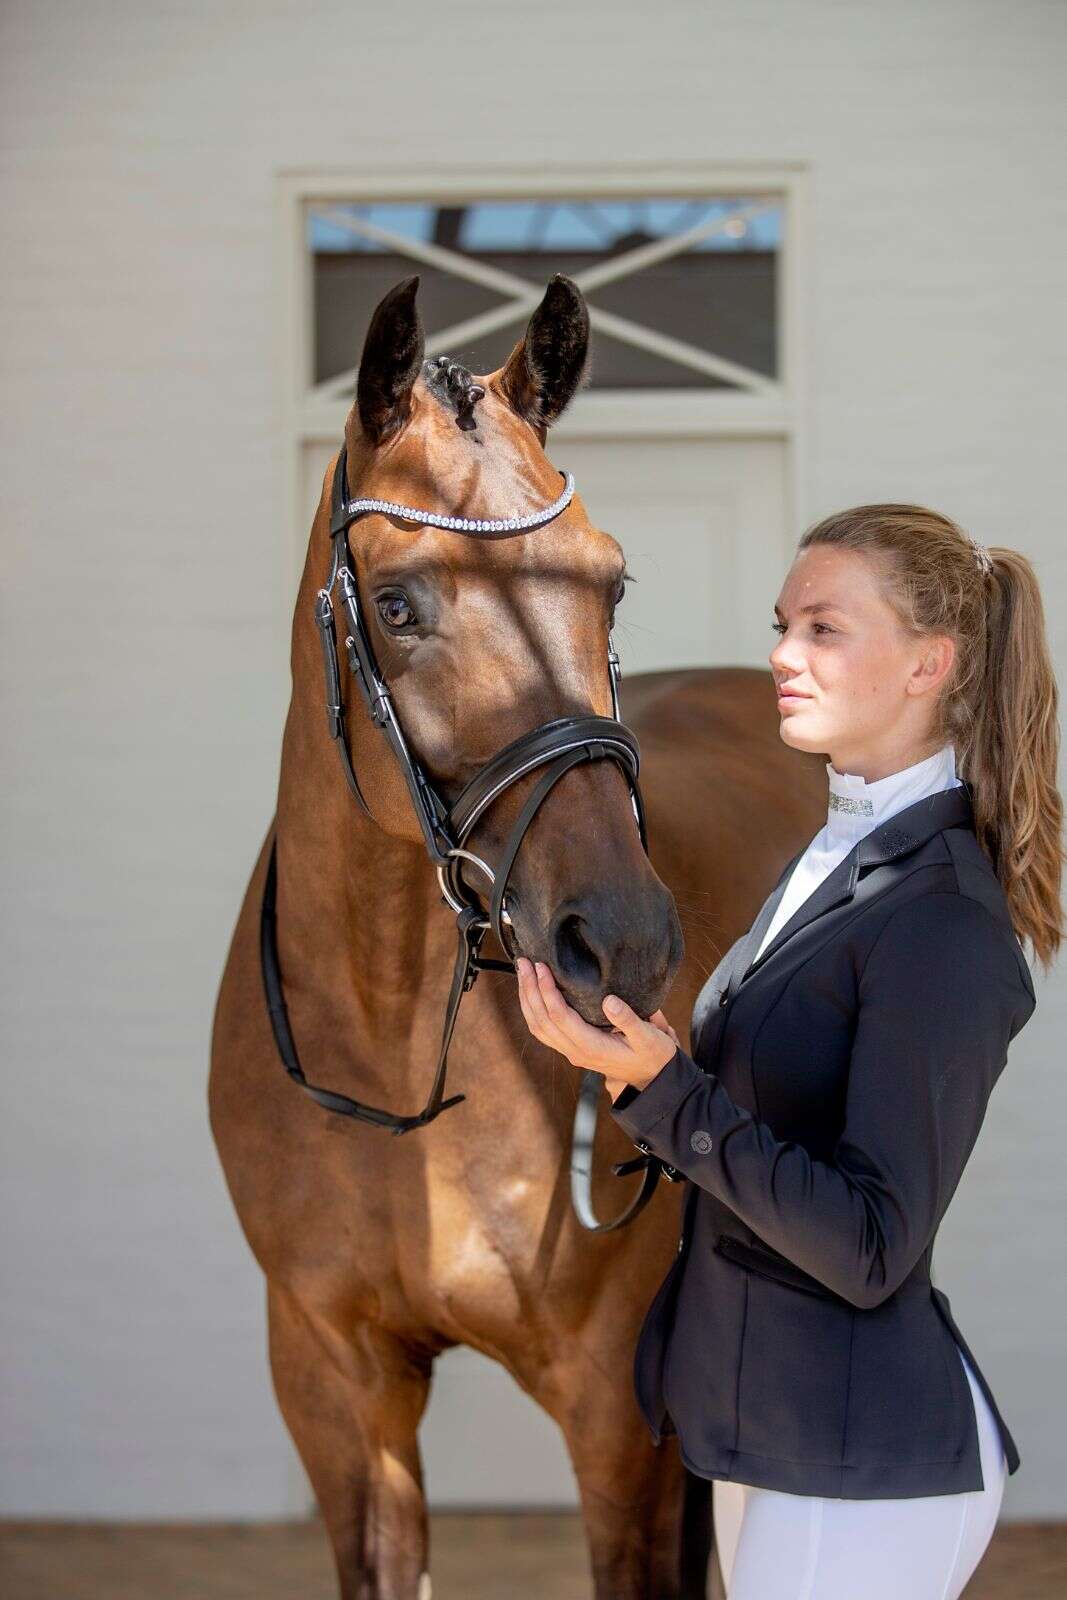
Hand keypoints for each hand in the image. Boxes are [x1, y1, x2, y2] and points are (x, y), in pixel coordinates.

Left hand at [514, 957, 680, 1100]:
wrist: (652, 1077)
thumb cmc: (653, 1055)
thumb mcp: (650, 1038)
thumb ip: (630, 1020)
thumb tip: (609, 1001)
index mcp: (592, 1047)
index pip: (559, 1016)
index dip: (547, 990)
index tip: (542, 967)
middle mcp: (575, 1051)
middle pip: (542, 1020)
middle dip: (530, 989)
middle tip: (523, 962)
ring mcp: (571, 1052)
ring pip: (538, 1026)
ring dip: (527, 999)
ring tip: (522, 972)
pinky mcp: (571, 1049)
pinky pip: (544, 1031)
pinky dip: (532, 1010)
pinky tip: (531, 993)